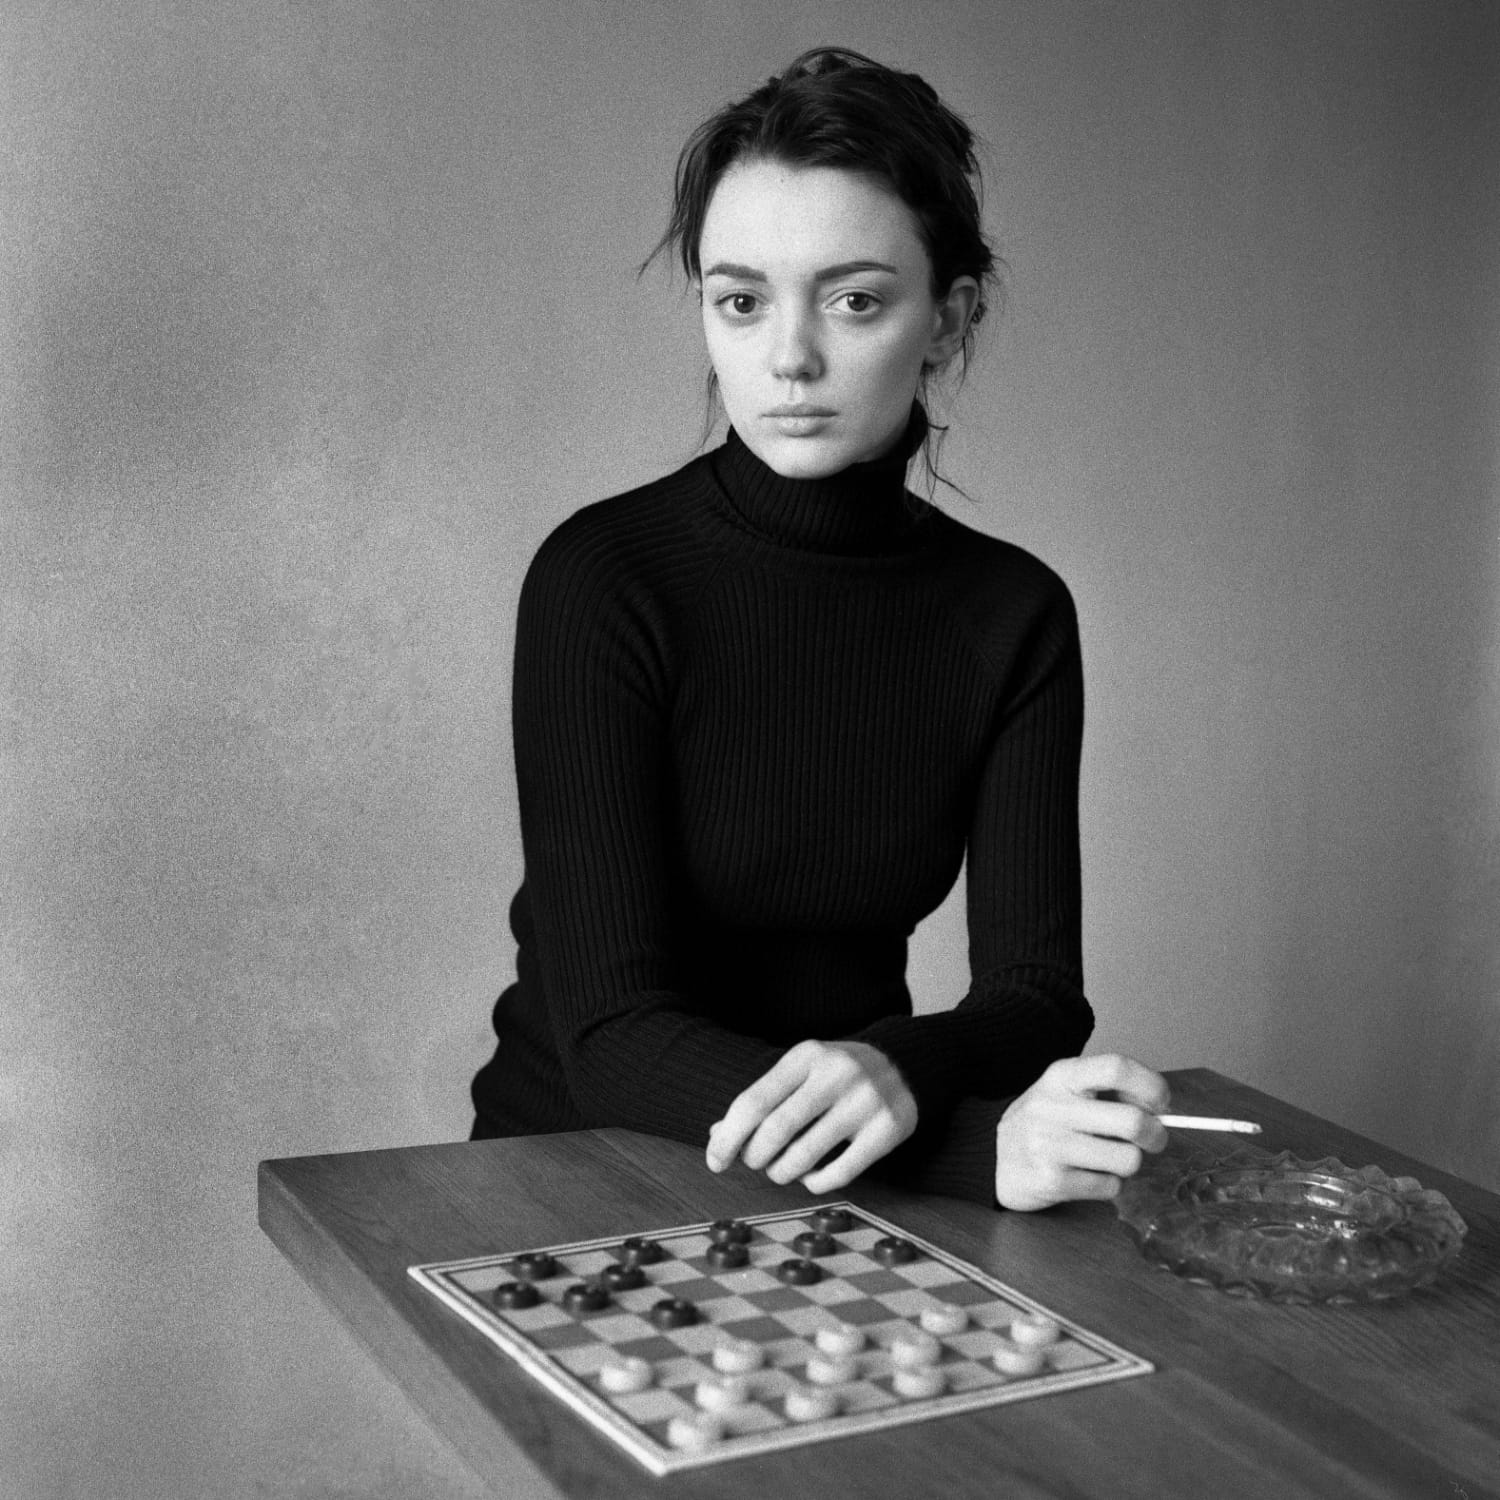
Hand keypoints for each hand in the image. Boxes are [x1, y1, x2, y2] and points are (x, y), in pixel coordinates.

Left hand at [705, 1040, 917, 1193]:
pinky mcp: (888, 1129)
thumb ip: (762, 1101)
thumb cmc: (837, 1074)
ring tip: (782, 1170)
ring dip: (782, 1173)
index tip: (715, 1160)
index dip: (727, 1137)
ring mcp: (865, 1101)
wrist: (906, 1063)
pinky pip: (838, 1173)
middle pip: (776, 1130)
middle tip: (755, 1163)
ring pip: (805, 1157)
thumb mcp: (800, 1072)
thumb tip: (717, 1136)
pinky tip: (811, 1177)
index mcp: (806, 1055)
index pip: (753, 1101)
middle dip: (755, 1157)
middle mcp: (836, 1073)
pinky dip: (814, 1183)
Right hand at [993, 1054, 1169, 1210]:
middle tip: (1152, 1139)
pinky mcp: (1052, 1181)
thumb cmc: (1046, 1120)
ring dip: (1127, 1162)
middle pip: (1132, 1120)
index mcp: (1061, 1076)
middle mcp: (1053, 1107)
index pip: (1116, 1067)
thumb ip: (1110, 1090)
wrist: (993, 1155)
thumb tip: (1161, 1107)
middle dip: (1156, 1135)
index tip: (1162, 1102)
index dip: (1150, 1085)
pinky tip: (1088, 1174)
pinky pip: (1110, 1186)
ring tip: (1108, 1157)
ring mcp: (1050, 1145)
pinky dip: (1108, 1184)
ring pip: (1128, 1159)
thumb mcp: (1068, 1090)